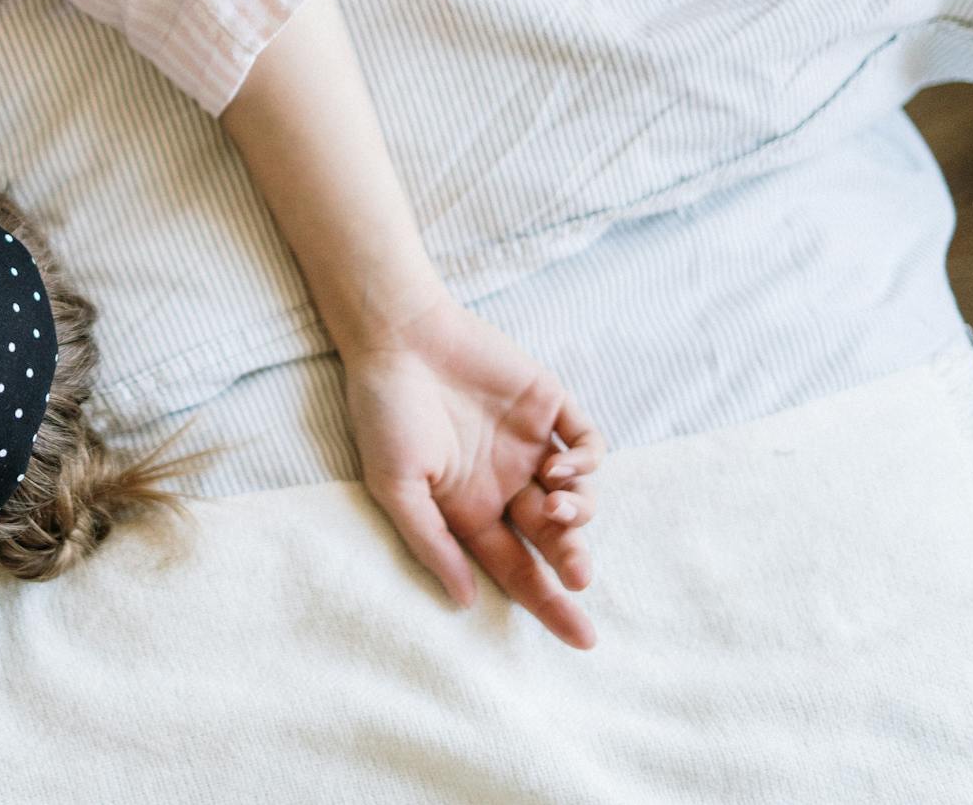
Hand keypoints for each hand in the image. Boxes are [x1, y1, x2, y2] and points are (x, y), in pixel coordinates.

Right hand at [343, 291, 606, 649]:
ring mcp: (529, 445)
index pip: (517, 570)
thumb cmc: (385, 411)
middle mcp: (504, 484)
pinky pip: (587, 444)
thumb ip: (432, 542)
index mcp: (469, 511)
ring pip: (578, 496)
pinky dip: (586, 464)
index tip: (582, 638)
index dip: (549, 605)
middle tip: (577, 575)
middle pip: (554, 540)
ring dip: (578, 514)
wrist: (398, 335)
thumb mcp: (395, 487)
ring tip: (557, 509)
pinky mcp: (549, 406)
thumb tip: (466, 599)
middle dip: (571, 562)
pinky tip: (561, 468)